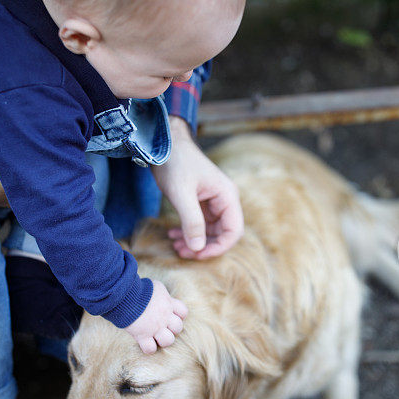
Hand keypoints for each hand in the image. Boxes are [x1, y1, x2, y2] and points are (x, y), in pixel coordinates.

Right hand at [124, 280, 186, 353]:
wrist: (125, 294)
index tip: (169, 314)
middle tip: (160, 326)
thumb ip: (161, 293)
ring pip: (168, 341)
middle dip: (171, 328)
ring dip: (162, 340)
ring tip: (154, 336)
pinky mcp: (142, 336)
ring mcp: (154, 328)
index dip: (178, 315)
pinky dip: (148, 348)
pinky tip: (144, 342)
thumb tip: (159, 294)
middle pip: (178, 328)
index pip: (183, 313)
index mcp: (168, 303)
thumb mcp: (154, 286)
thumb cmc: (138, 288)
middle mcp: (164, 317)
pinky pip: (150, 349)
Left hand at [152, 116, 243, 259]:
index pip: (234, 231)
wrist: (164, 144)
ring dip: (194, 241)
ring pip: (210, 230)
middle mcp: (224, 200)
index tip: (198, 255)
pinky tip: (173, 235)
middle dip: (203, 246)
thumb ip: (191, 221)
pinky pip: (200, 223)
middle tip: (182, 252)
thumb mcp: (181, 193)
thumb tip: (197, 248)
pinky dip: (188, 231)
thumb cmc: (175, 163)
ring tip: (175, 246)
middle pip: (222, 233)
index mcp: (227, 196)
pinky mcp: (201, 201)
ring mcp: (213, 201)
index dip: (218, 247)